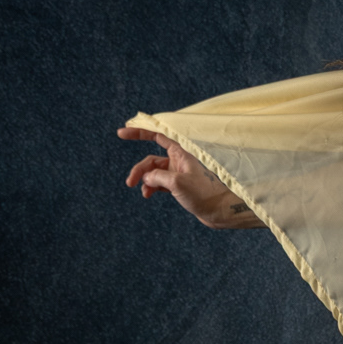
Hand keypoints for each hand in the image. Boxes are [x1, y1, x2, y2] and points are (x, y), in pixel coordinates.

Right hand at [116, 127, 261, 227]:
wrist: (220, 212)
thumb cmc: (205, 195)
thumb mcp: (177, 183)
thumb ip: (157, 177)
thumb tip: (146, 178)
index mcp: (181, 152)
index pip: (157, 135)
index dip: (139, 132)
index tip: (122, 133)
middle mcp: (179, 160)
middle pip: (151, 160)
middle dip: (139, 170)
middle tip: (129, 182)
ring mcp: (179, 173)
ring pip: (154, 173)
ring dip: (145, 181)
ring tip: (143, 192)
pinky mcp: (179, 186)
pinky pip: (159, 183)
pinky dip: (152, 188)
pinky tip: (147, 195)